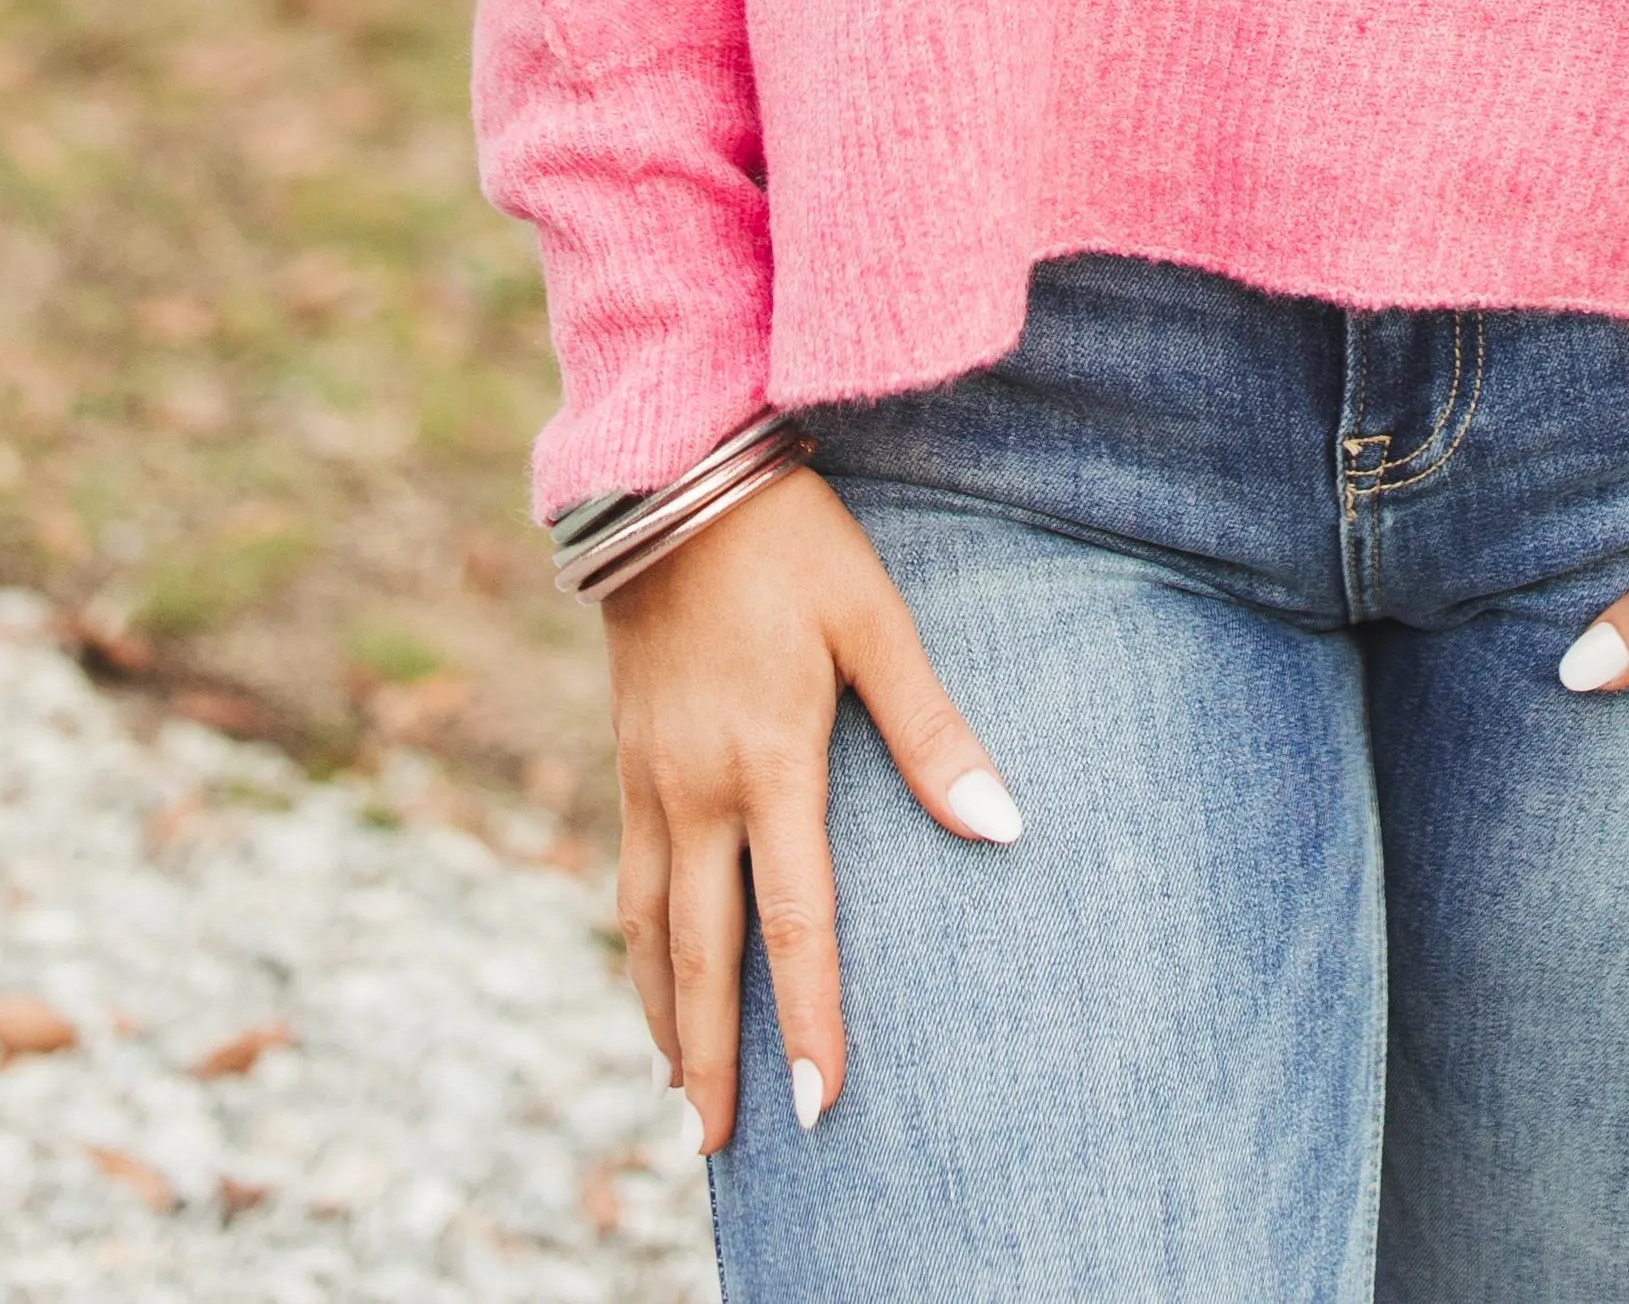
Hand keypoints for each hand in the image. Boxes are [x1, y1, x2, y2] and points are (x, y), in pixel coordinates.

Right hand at [605, 464, 1022, 1152]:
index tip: (821, 1107)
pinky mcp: (626, 758)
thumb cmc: (788, 543)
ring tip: (682, 1093)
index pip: (793, 924)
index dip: (809, 1020)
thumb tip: (1003, 824)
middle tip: (722, 1152)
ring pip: (648, 929)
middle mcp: (696, 789)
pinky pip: (627, 881)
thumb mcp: (874, 621)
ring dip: (664, 1017)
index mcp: (767, 763)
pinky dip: (637, 950)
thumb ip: (931, 729)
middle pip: (700, 956)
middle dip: (713, 1059)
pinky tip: (650, 977)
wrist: (669, 476)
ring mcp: (649, 778)